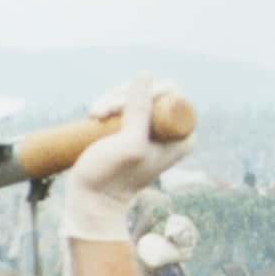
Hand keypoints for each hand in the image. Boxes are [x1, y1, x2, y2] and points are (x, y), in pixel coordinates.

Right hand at [65, 76, 190, 241]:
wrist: (91, 203)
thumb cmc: (111, 177)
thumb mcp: (128, 143)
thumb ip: (140, 110)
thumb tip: (145, 73)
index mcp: (183, 136)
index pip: (170, 94)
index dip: (143, 91)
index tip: (117, 107)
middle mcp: (171, 133)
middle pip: (151, 93)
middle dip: (122, 96)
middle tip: (99, 112)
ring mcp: (151, 133)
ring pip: (135, 98)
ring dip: (111, 100)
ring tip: (93, 115)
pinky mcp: (131, 134)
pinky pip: (124, 107)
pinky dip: (108, 105)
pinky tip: (94, 113)